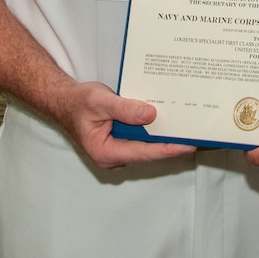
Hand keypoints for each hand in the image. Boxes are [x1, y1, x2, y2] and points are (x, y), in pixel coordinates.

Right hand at [53, 80, 194, 169]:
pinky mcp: (121, 142)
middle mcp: (114, 156)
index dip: (169, 148)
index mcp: (106, 153)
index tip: (189, 144)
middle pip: (149, 151)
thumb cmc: (77, 102)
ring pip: (146, 145)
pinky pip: (141, 138)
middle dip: (171, 142)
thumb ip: (124, 109)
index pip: (145, 153)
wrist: (63, 101)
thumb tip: (150, 115)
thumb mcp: (100, 101)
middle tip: (196, 133)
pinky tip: (168, 119)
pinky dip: (153, 129)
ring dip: (163, 135)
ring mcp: (118, 151)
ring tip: (187, 125)